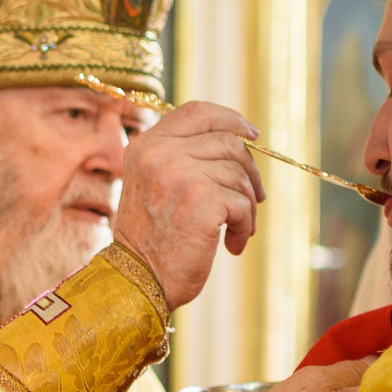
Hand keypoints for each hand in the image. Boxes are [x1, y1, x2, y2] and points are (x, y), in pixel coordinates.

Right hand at [112, 101, 265, 309]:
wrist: (137, 280)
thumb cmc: (151, 239)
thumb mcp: (153, 184)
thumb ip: (180, 158)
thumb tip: (239, 140)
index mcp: (146, 146)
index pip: (197, 112)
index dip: (230, 118)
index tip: (252, 133)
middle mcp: (160, 154)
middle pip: (228, 142)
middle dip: (249, 171)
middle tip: (255, 198)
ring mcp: (180, 174)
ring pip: (239, 174)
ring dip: (248, 205)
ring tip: (237, 229)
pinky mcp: (202, 200)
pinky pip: (243, 203)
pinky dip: (246, 226)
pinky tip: (232, 244)